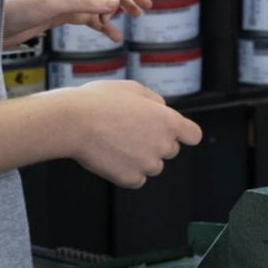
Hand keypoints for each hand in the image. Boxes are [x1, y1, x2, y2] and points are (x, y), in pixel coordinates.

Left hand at [2, 0, 152, 46]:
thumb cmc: (13, 8)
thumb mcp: (50, 4)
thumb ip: (83, 3)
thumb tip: (113, 3)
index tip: (117, 11)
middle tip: (146, 6)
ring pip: (100, 1)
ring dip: (117, 10)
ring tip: (134, 19)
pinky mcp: (62, 14)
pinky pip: (89, 17)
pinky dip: (103, 25)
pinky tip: (114, 36)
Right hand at [66, 80, 202, 187]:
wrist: (74, 122)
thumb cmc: (100, 101)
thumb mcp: (133, 89)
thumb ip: (155, 101)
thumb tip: (162, 109)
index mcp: (168, 122)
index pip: (193, 135)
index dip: (184, 133)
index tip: (175, 133)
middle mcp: (162, 145)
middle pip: (170, 150)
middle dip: (156, 142)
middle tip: (131, 131)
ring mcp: (147, 165)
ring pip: (153, 166)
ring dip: (141, 157)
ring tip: (118, 142)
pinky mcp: (130, 179)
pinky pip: (136, 179)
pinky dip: (127, 171)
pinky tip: (113, 156)